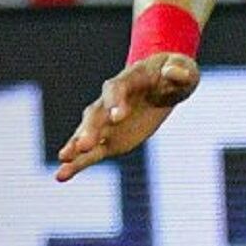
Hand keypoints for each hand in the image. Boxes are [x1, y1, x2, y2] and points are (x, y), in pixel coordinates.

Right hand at [55, 52, 199, 181]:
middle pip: (97, 112)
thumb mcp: (184, 70)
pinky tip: (62, 175)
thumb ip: (179, 72)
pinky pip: (91, 152)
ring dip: (76, 145)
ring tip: (63, 158)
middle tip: (84, 144)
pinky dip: (77, 162)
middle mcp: (110, 100)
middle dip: (91, 128)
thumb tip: (172, 72)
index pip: (116, 88)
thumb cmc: (175, 74)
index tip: (118, 117)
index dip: (115, 101)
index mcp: (129, 79)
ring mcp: (107, 120)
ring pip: (88, 132)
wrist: (165, 82)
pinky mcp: (109, 138)